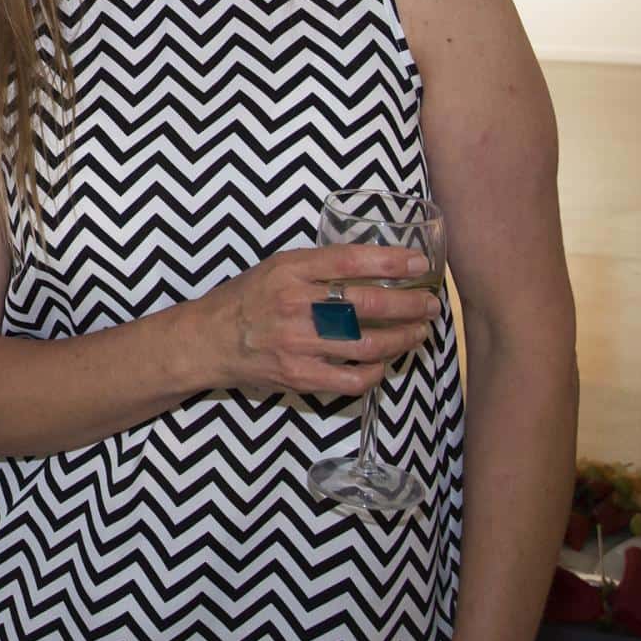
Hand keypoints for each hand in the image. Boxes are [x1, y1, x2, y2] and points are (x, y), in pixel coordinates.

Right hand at [195, 244, 437, 397]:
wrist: (209, 340)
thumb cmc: (247, 299)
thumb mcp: (276, 267)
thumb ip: (319, 266)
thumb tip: (376, 266)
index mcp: (289, 271)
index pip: (349, 261)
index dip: (390, 262)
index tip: (419, 264)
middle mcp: (294, 305)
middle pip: (367, 305)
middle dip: (410, 305)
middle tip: (431, 304)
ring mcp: (298, 343)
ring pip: (368, 344)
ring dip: (403, 339)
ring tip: (419, 332)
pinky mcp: (299, 376)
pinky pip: (352, 379)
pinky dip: (377, 372)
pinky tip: (385, 363)